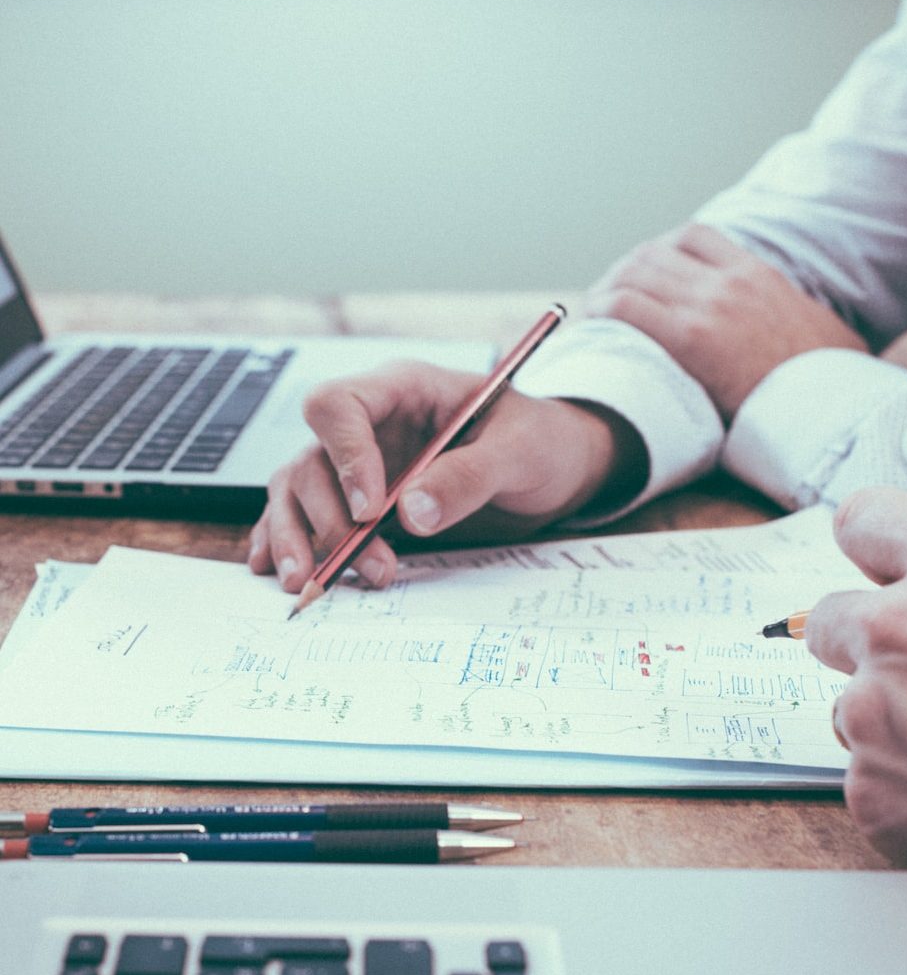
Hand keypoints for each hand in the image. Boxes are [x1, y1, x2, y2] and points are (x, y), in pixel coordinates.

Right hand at [248, 361, 642, 591]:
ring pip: (299, 489)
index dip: (346, 457)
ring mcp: (361, 462)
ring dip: (300, 537)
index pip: (340, 406)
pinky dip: (290, 541)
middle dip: (332, 518)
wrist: (555, 465)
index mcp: (405, 389)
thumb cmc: (541, 442)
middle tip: (372, 566)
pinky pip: (308, 514)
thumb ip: (470, 477)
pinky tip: (283, 571)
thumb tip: (411, 514)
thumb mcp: (521, 452)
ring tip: (309, 584)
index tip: (373, 511)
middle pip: (313, 459)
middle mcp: (372, 423)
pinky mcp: (361, 499)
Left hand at [583, 223, 867, 420]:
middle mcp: (730, 281)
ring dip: (606, 290)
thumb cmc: (830, 387)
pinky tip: (592, 328)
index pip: (693, 237)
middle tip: (606, 301)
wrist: (832, 408)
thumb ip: (794, 322)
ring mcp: (709, 306)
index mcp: (759, 275)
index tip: (645, 277)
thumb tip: (802, 338)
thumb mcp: (822, 334)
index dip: (658, 253)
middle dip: (623, 273)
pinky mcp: (690, 338)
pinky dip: (601, 312)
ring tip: (593, 316)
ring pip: (633, 272)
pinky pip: (626, 307)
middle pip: (653, 252)